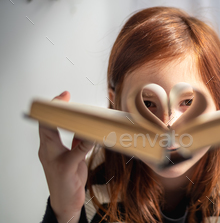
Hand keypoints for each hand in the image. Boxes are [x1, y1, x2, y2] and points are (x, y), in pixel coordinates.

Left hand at [38, 91, 93, 222]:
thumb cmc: (62, 188)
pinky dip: (82, 133)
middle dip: (60, 109)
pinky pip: (76, 140)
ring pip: (64, 130)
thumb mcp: (71, 167)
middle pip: (53, 123)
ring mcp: (63, 151)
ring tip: (79, 111)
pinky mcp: (72, 156)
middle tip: (68, 98)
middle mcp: (53, 147)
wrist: (66, 202)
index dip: (52, 109)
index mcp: (48, 148)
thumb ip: (81, 150)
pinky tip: (88, 130)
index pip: (46, 123)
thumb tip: (91, 135)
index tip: (62, 98)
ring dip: (71, 120)